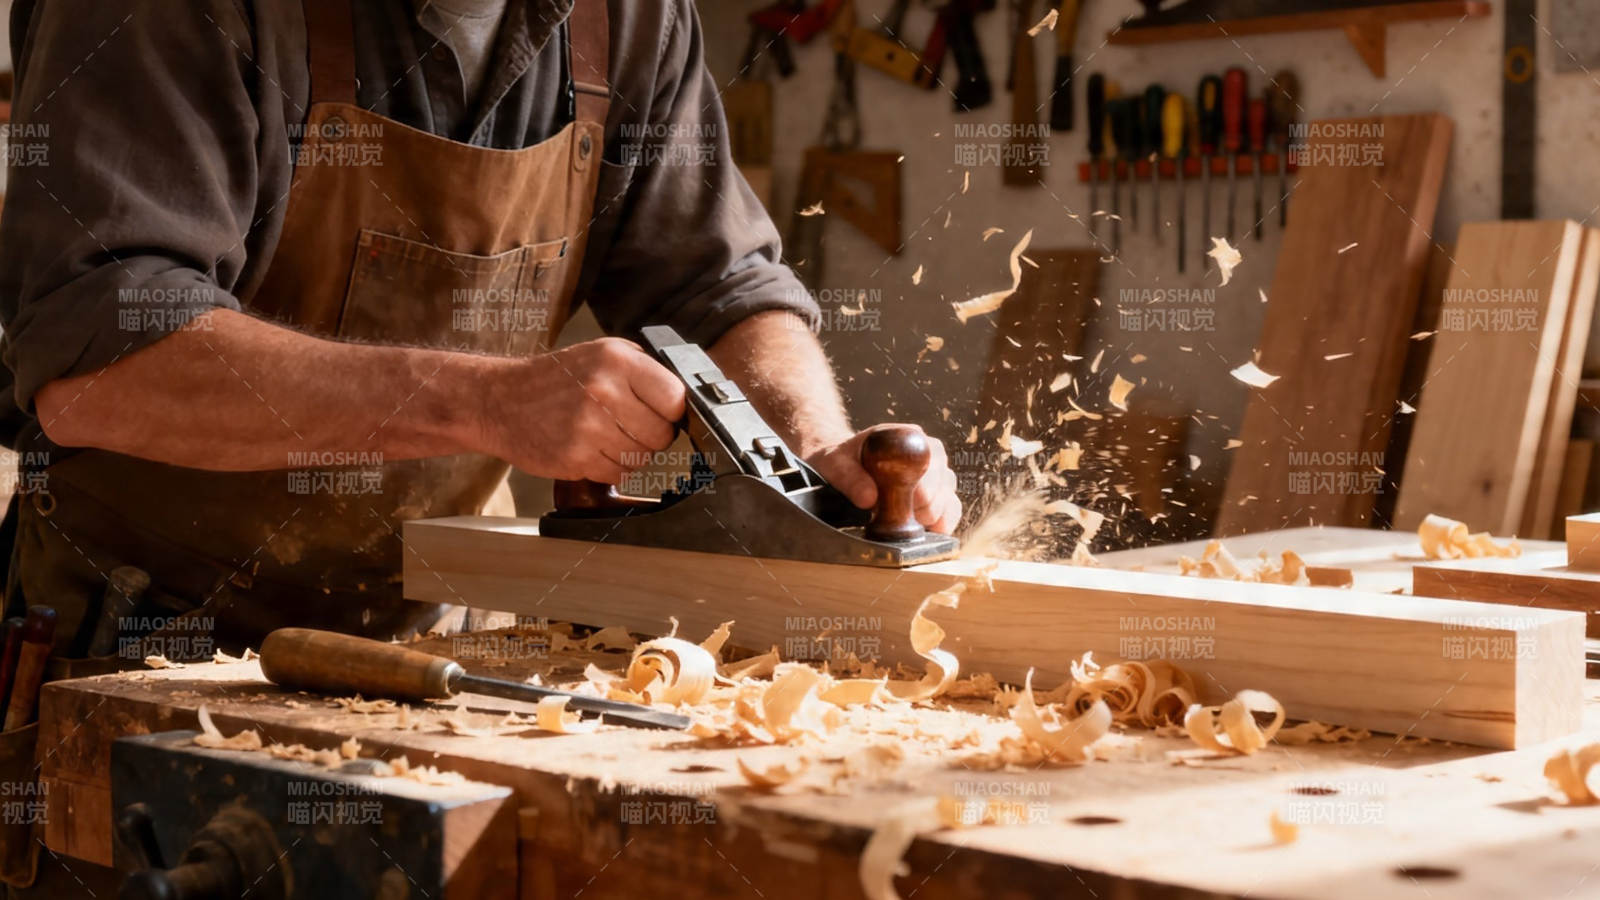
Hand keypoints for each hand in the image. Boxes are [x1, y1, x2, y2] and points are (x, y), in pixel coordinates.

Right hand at [483, 338, 686, 482]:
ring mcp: (588, 427)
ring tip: (605, 435)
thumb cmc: (557, 378)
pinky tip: (590, 449)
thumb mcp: (602, 353)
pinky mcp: (575, 458)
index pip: (675, 398)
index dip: (672, 412)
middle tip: (629, 426)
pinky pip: (617, 474)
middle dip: (651, 436)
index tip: (661, 413)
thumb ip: (645, 371)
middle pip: (661, 435)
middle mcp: (603, 391)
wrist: (500, 401)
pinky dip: (609, 468)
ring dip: (630, 453)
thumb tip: (686, 400)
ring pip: (641, 458)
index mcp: (616, 361)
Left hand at [804, 424, 961, 534]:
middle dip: (927, 505)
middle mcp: (926, 451)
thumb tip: (870, 499)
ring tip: (912, 522)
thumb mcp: (835, 465)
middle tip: (905, 516)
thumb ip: (850, 479)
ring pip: (948, 495)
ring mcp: (934, 473)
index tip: (909, 503)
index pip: (930, 456)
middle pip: (943, 479)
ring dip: (934, 515)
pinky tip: (930, 531)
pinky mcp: (936, 494)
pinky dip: (944, 522)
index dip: (923, 484)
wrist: (841, 469)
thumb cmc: (840, 462)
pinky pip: (951, 508)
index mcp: (906, 436)